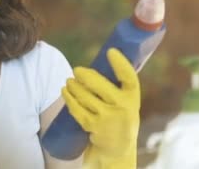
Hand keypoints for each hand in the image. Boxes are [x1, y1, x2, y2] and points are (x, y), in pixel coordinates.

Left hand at [62, 48, 140, 167]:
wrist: (119, 148)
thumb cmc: (120, 115)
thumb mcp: (126, 101)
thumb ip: (117, 84)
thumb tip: (101, 58)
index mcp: (133, 97)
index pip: (130, 78)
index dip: (121, 64)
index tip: (111, 51)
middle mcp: (123, 108)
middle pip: (101, 87)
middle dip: (86, 76)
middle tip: (76, 70)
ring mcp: (108, 119)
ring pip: (86, 98)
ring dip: (74, 87)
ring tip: (68, 81)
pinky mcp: (94, 128)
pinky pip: (78, 110)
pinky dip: (69, 99)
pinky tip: (65, 92)